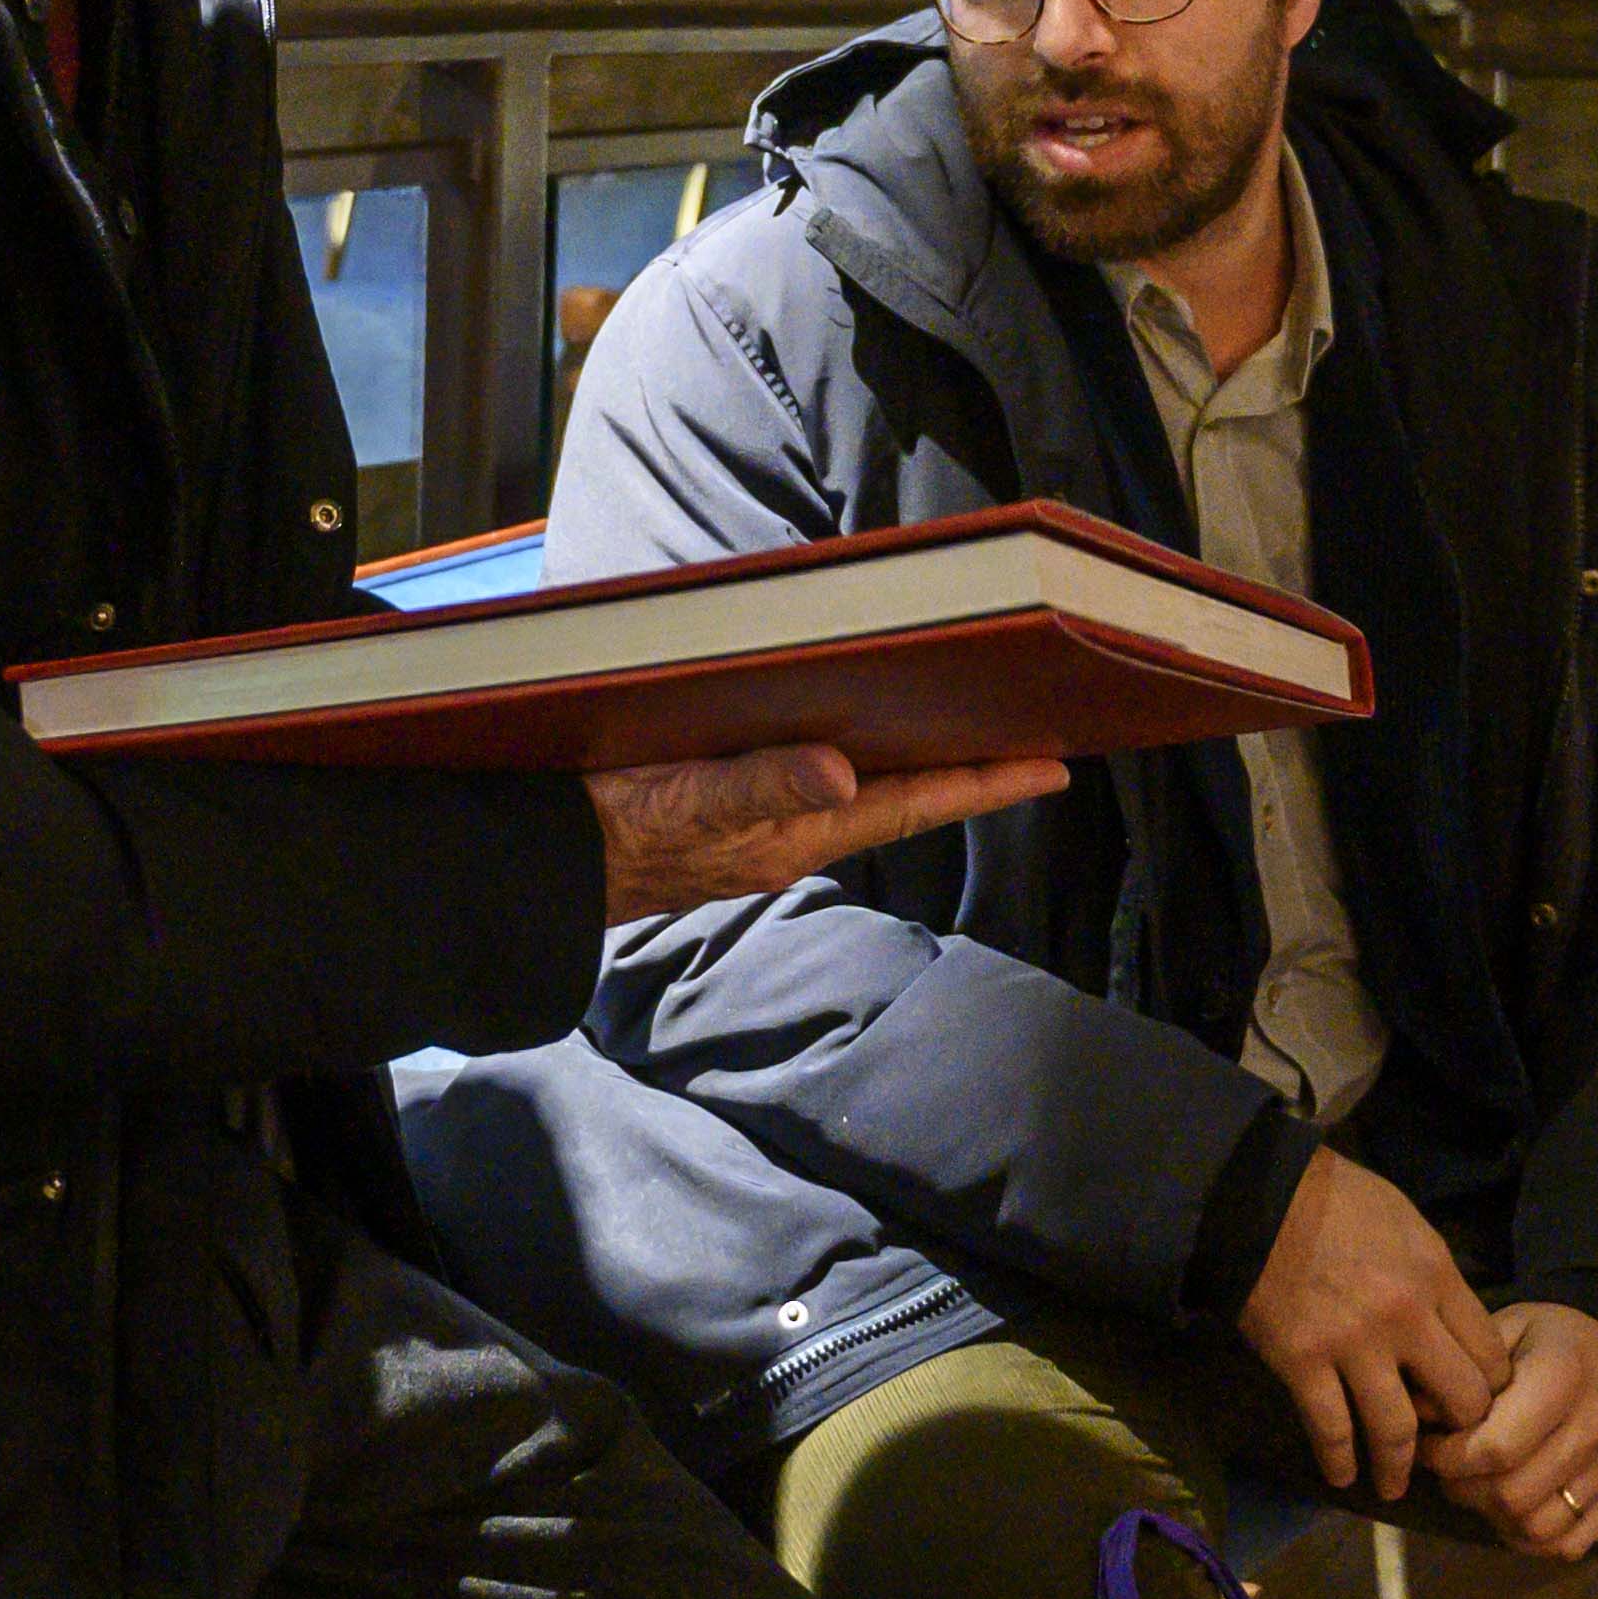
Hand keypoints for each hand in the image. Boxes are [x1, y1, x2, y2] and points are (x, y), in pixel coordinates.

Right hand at [585, 747, 1065, 924]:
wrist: (542, 868)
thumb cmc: (611, 830)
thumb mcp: (686, 799)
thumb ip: (762, 783)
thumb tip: (843, 774)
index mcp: (797, 835)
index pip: (915, 804)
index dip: (986, 784)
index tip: (1055, 768)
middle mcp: (792, 836)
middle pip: (902, 798)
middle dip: (966, 769)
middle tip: (1029, 737)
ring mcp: (761, 831)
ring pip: (861, 791)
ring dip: (913, 763)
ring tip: (963, 730)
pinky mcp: (727, 816)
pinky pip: (813, 784)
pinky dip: (851, 757)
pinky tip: (851, 734)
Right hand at [1234, 1149, 1509, 1500]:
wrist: (1260, 1197)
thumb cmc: (1338, 1199)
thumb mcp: (1409, 1224)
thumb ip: (1436, 1279)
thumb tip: (1452, 1326)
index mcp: (1436, 1277)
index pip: (1489, 1355)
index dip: (1490, 1387)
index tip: (1476, 1401)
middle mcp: (1406, 1318)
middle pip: (1460, 1401)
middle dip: (1460, 1430)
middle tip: (1448, 1446)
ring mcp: (1353, 1345)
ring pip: (1398, 1431)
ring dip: (1398, 1468)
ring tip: (1394, 1486)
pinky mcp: (1303, 1364)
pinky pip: (1331, 1429)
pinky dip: (1339, 1460)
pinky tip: (1342, 1476)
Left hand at [1420, 1302, 1597, 1562]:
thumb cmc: (1558, 1336)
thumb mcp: (1509, 1328)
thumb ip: (1463, 1371)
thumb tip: (1417, 1415)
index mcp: (1563, 1377)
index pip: (1495, 1449)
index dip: (1448, 1458)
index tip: (1430, 1445)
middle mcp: (1596, 1426)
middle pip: (1513, 1495)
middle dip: (1464, 1490)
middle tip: (1449, 1471)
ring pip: (1539, 1528)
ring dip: (1495, 1519)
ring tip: (1479, 1490)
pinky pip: (1570, 1543)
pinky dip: (1532, 1540)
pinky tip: (1513, 1512)